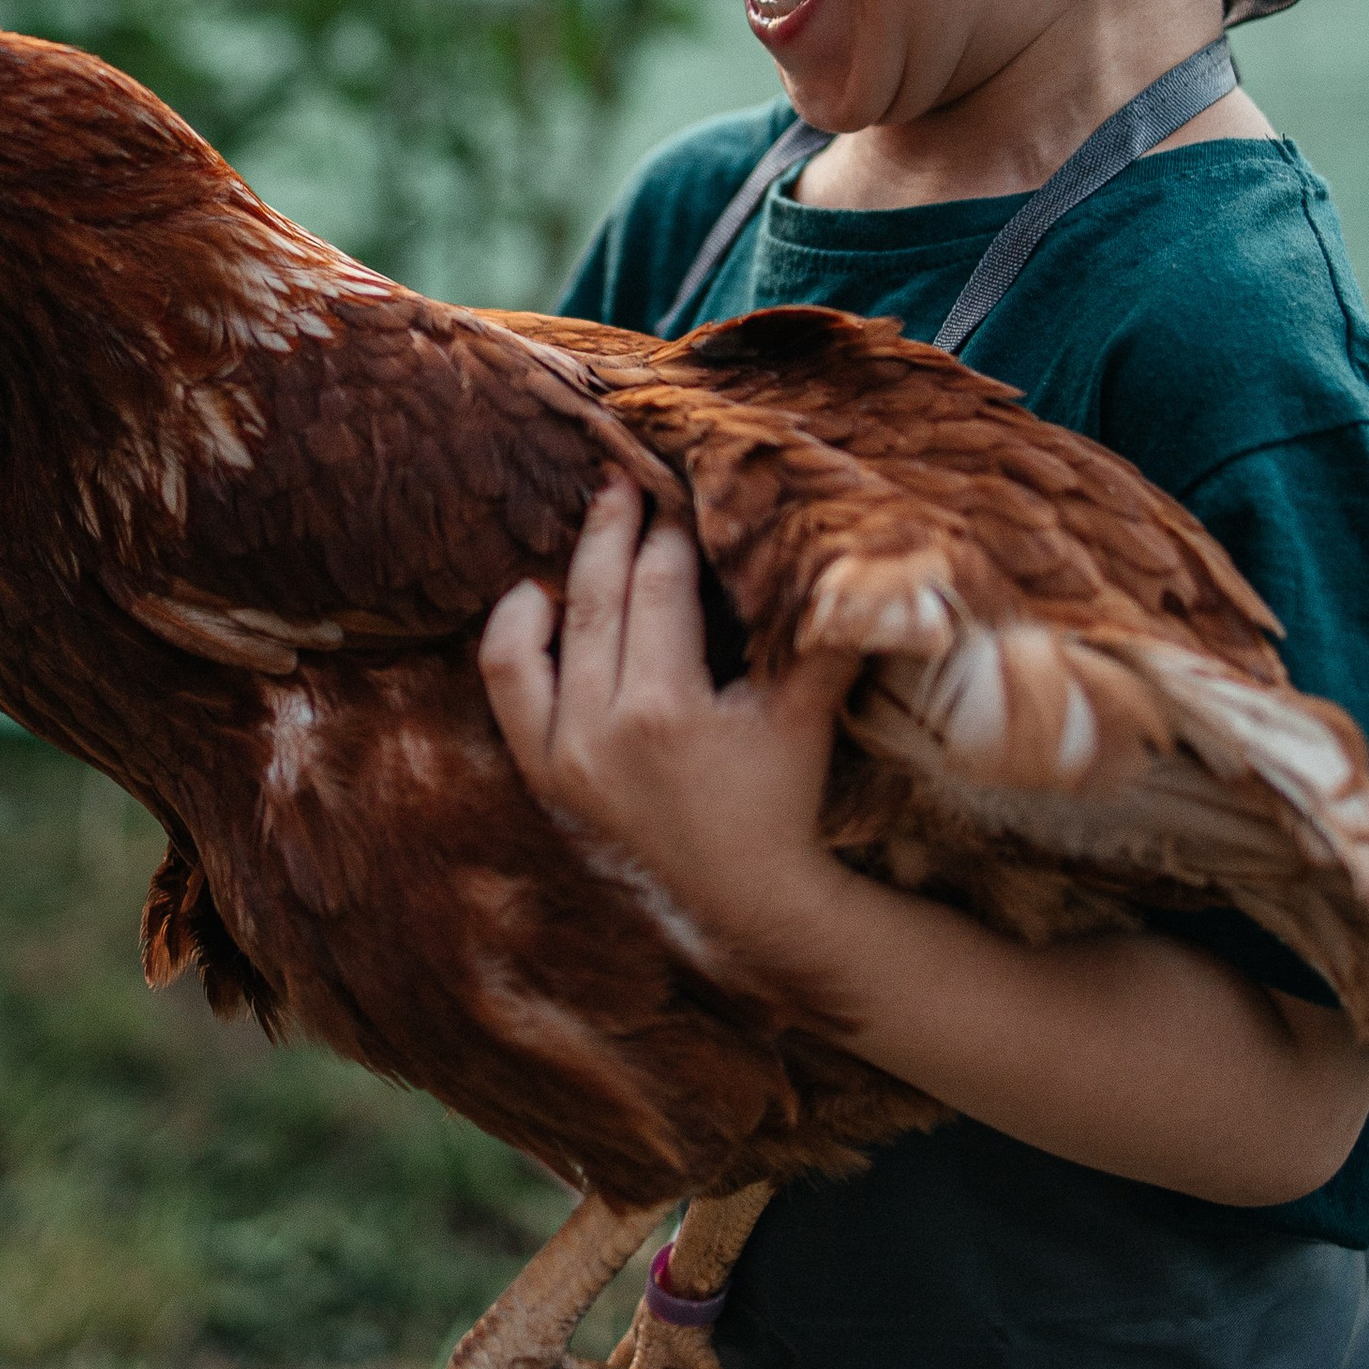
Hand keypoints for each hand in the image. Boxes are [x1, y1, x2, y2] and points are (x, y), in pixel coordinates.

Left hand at [479, 474, 859, 978]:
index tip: (682, 495)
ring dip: (563, 572)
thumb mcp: (808, 711)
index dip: (671, 534)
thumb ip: (825, 633)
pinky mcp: (542, 774)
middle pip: (598, 598)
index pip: (660, 590)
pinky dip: (513, 633)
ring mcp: (561, 757)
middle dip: (615, 530)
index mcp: (665, 713)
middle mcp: (600, 733)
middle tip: (628, 477)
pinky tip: (538, 596)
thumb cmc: (783, 791)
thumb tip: (864, 552)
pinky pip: (505, 685)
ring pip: (536, 636)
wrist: (745, 891)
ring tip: (590, 526)